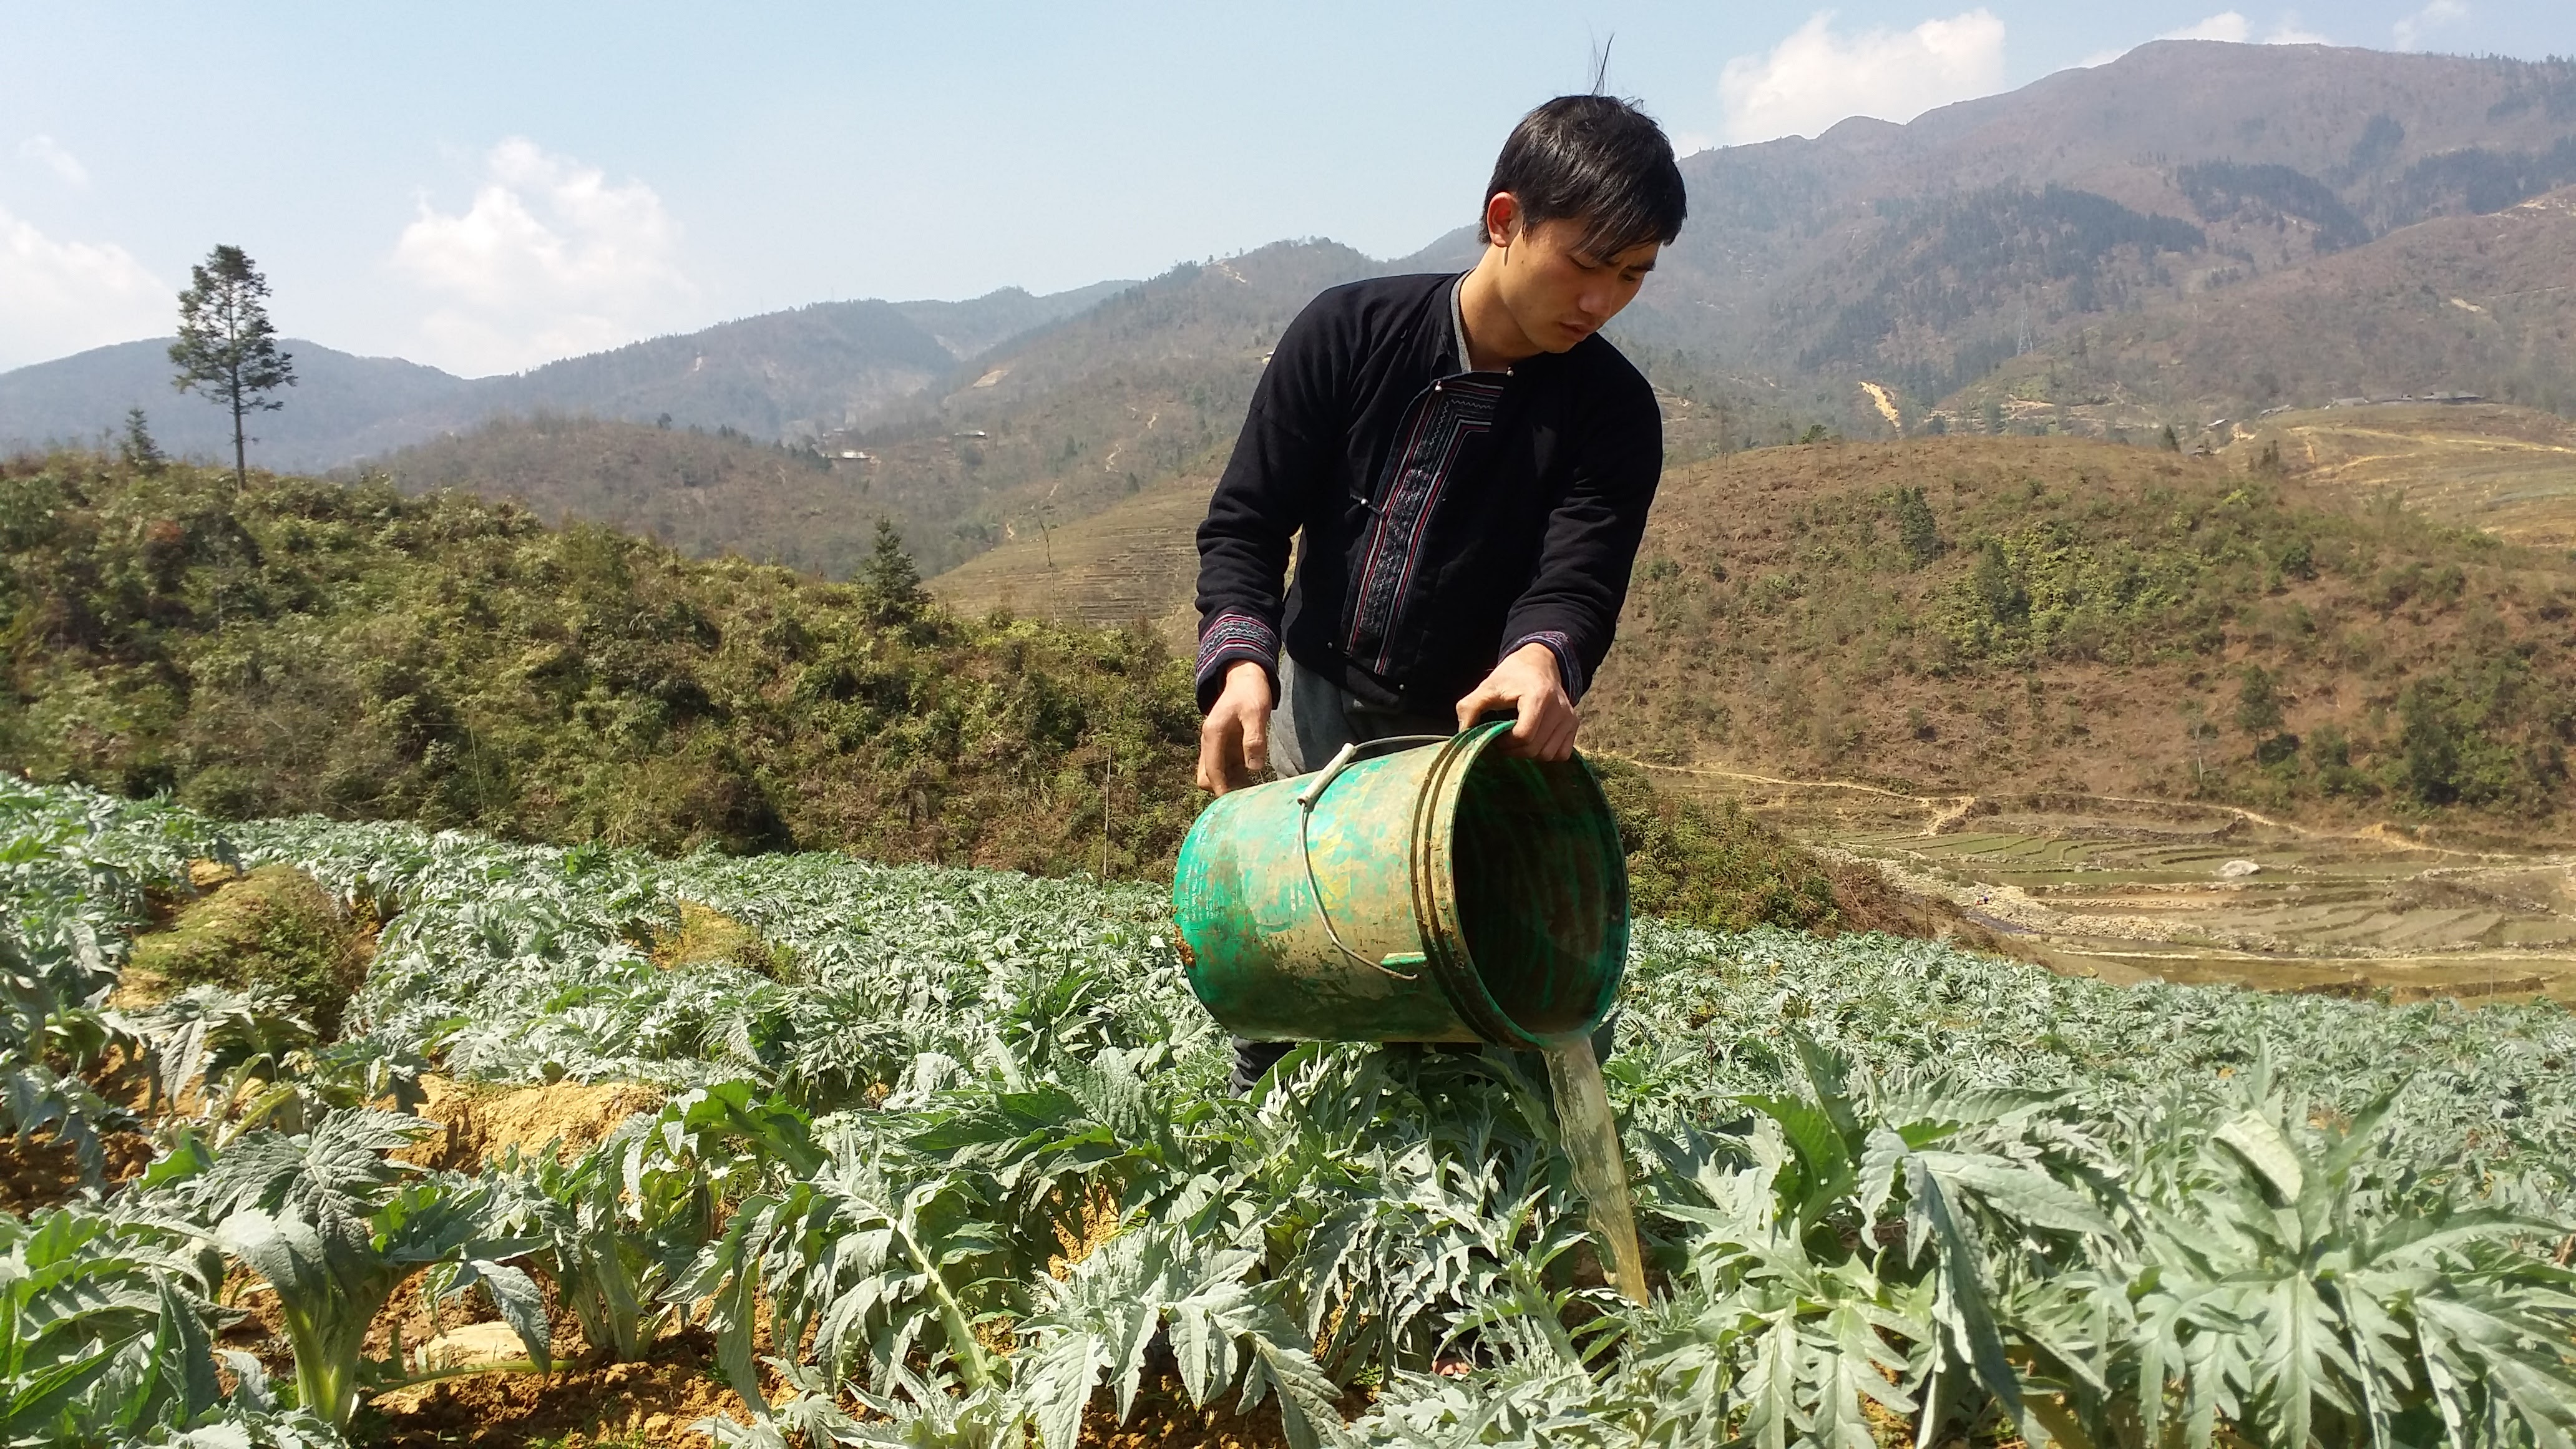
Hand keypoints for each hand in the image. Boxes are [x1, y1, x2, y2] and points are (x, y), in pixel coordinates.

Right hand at [1196, 660, 1272, 793]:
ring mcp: (1216, 746)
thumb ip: (1254, 739)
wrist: (1245, 677)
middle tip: (1244, 798)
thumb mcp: (1256, 713)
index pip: (1211, 770)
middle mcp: (1210, 742)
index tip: (1234, 806)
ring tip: (1251, 795)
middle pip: (1206, 777)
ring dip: (1229, 785)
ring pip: (1214, 775)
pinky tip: (1252, 783)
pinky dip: (1235, 778)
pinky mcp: (1226, 747)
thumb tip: (1253, 768)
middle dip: (1221, 789)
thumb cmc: (1250, 693)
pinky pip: (1225, 768)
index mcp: (1212, 735)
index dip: (1221, 789)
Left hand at [1454, 643, 1577, 760]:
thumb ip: (1470, 708)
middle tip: (1504, 740)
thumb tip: (1463, 734)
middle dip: (1514, 750)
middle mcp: (1559, 708)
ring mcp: (1569, 718)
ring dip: (1529, 753)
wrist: (1538, 663)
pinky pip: (1562, 754)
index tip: (1496, 735)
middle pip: (1535, 749)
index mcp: (1538, 697)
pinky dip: (1546, 753)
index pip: (1524, 736)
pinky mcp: (1574, 725)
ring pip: (1548, 755)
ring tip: (1518, 739)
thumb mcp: (1486, 688)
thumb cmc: (1511, 676)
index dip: (1505, 743)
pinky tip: (1534, 741)